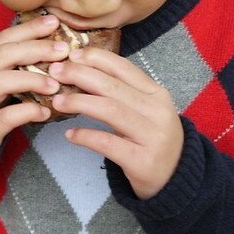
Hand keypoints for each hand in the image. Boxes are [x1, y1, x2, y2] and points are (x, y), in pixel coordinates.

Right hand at [0, 14, 69, 151]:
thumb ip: (9, 64)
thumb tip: (48, 42)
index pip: (1, 39)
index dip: (29, 29)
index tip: (54, 22)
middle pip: (3, 55)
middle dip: (36, 49)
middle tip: (62, 50)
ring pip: (2, 81)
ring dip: (33, 80)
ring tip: (56, 84)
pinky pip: (7, 116)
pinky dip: (29, 112)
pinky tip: (45, 112)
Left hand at [48, 47, 183, 198]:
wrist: (177, 178)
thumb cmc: (153, 140)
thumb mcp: (146, 111)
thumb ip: (123, 92)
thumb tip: (84, 70)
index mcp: (157, 94)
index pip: (124, 68)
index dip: (97, 58)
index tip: (72, 54)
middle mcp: (157, 112)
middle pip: (113, 87)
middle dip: (81, 75)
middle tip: (56, 72)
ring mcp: (152, 137)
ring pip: (110, 111)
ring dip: (80, 102)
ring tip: (58, 101)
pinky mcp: (142, 161)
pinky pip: (108, 143)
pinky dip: (86, 136)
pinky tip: (70, 134)